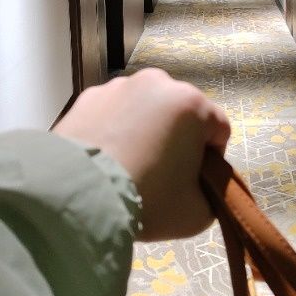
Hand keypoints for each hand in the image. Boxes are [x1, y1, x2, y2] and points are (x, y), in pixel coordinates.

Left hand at [53, 68, 230, 240]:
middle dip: (177, 140)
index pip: (218, 130)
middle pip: (180, 115)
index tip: (195, 182)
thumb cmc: (147, 198)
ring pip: (145, 110)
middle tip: (162, 175)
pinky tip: (105, 159)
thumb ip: (211, 194)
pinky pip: (113, 113)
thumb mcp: (197, 213)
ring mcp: (119, 86)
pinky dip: (114, 130)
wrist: (77, 194)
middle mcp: (157, 83)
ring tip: (129, 166)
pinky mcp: (87, 96)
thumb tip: (199, 185)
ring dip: (145, 131)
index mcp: (191, 103)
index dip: (212, 160)